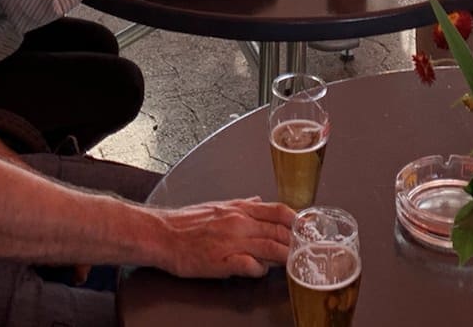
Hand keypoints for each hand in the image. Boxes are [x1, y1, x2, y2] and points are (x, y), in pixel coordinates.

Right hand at [156, 199, 294, 277]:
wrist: (163, 234)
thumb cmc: (188, 222)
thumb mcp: (219, 206)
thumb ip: (242, 205)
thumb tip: (259, 201)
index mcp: (240, 208)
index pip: (278, 211)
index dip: (297, 220)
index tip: (309, 229)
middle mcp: (239, 222)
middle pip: (278, 231)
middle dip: (296, 242)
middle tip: (307, 251)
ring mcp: (231, 241)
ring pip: (269, 247)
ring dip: (284, 257)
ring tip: (292, 264)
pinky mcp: (222, 260)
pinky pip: (250, 265)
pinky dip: (259, 269)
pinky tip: (260, 271)